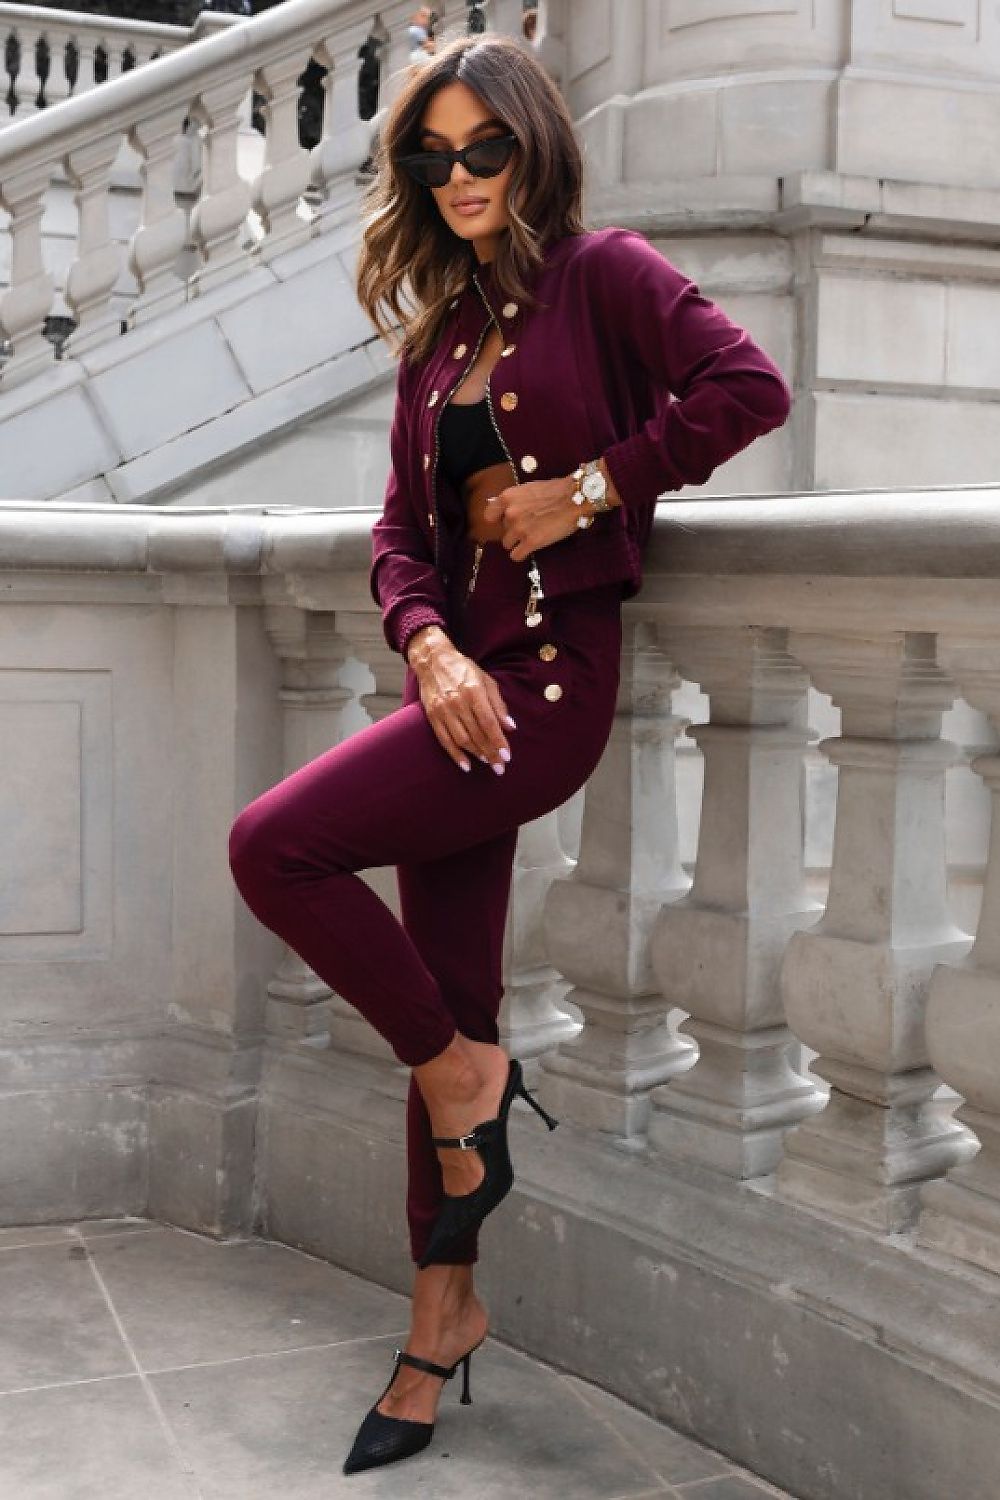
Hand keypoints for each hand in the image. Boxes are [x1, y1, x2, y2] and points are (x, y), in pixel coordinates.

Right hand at [407, 627, 516, 774]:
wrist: (433, 661)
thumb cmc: (464, 670)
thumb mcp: (486, 681)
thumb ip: (499, 705)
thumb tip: (510, 727)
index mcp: (473, 692)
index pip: (488, 722)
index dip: (498, 741)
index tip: (506, 756)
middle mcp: (457, 702)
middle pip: (476, 734)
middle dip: (490, 753)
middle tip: (500, 767)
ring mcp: (443, 710)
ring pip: (462, 739)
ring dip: (476, 754)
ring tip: (487, 762)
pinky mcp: (432, 716)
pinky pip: (444, 740)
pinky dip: (455, 755)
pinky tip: (465, 765)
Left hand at [485, 474, 580, 562]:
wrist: (576, 498)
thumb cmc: (557, 490)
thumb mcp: (529, 488)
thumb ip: (516, 499)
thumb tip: (505, 509)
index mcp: (508, 497)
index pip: (489, 515)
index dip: (498, 520)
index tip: (506, 521)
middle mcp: (510, 514)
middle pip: (503, 530)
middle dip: (514, 530)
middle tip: (530, 526)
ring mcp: (519, 529)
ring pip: (507, 544)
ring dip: (518, 542)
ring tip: (532, 536)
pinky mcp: (531, 543)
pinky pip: (516, 556)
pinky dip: (521, 554)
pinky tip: (530, 549)